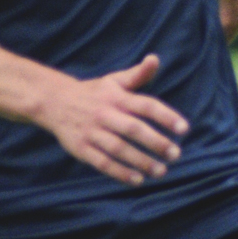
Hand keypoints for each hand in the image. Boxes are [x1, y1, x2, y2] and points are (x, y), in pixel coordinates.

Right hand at [40, 55, 188, 186]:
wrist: (54, 101)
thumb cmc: (94, 93)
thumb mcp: (114, 80)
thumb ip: (138, 74)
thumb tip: (155, 59)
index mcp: (117, 97)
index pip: (146, 105)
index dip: (166, 116)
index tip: (184, 129)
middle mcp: (105, 113)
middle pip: (133, 129)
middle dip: (156, 142)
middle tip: (176, 154)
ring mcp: (92, 132)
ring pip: (118, 148)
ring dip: (140, 161)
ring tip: (161, 171)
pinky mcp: (81, 148)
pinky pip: (102, 162)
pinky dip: (119, 172)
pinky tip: (137, 179)